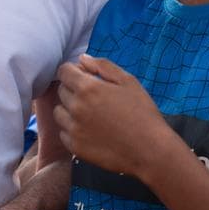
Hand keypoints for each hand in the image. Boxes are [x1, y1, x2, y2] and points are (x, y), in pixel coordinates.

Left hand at [55, 54, 172, 179]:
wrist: (150, 150)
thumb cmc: (142, 113)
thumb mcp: (128, 81)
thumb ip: (103, 66)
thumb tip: (82, 59)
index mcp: (87, 88)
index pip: (63, 71)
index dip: (73, 71)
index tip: (85, 77)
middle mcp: (76, 107)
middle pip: (61, 90)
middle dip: (73, 88)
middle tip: (93, 97)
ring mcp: (74, 129)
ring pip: (59, 112)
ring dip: (69, 109)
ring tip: (90, 114)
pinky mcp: (75, 147)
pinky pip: (63, 133)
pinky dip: (72, 129)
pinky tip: (90, 130)